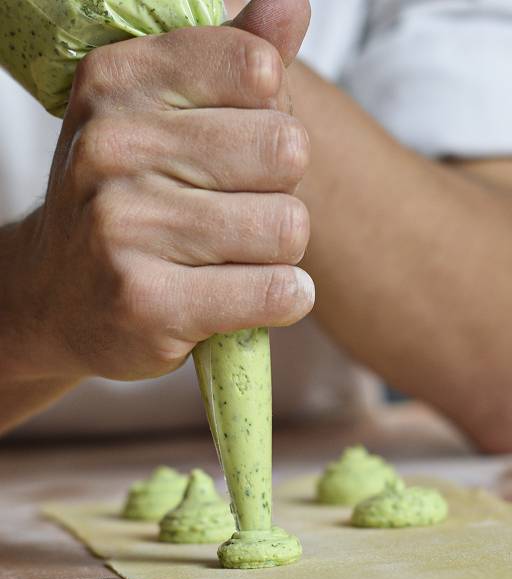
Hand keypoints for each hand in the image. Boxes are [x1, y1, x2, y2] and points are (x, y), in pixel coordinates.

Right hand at [4, 0, 312, 382]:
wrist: (58, 300)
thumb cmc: (129, 204)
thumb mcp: (161, 119)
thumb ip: (232, 59)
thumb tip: (292, 4)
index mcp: (117, 83)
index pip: (257, 69)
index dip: (267, 120)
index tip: (230, 151)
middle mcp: (112, 148)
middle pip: (285, 151)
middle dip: (278, 191)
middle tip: (233, 215)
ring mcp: (123, 229)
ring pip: (287, 227)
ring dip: (277, 252)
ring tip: (230, 260)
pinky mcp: (147, 303)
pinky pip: (276, 291)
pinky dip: (283, 298)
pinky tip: (246, 297)